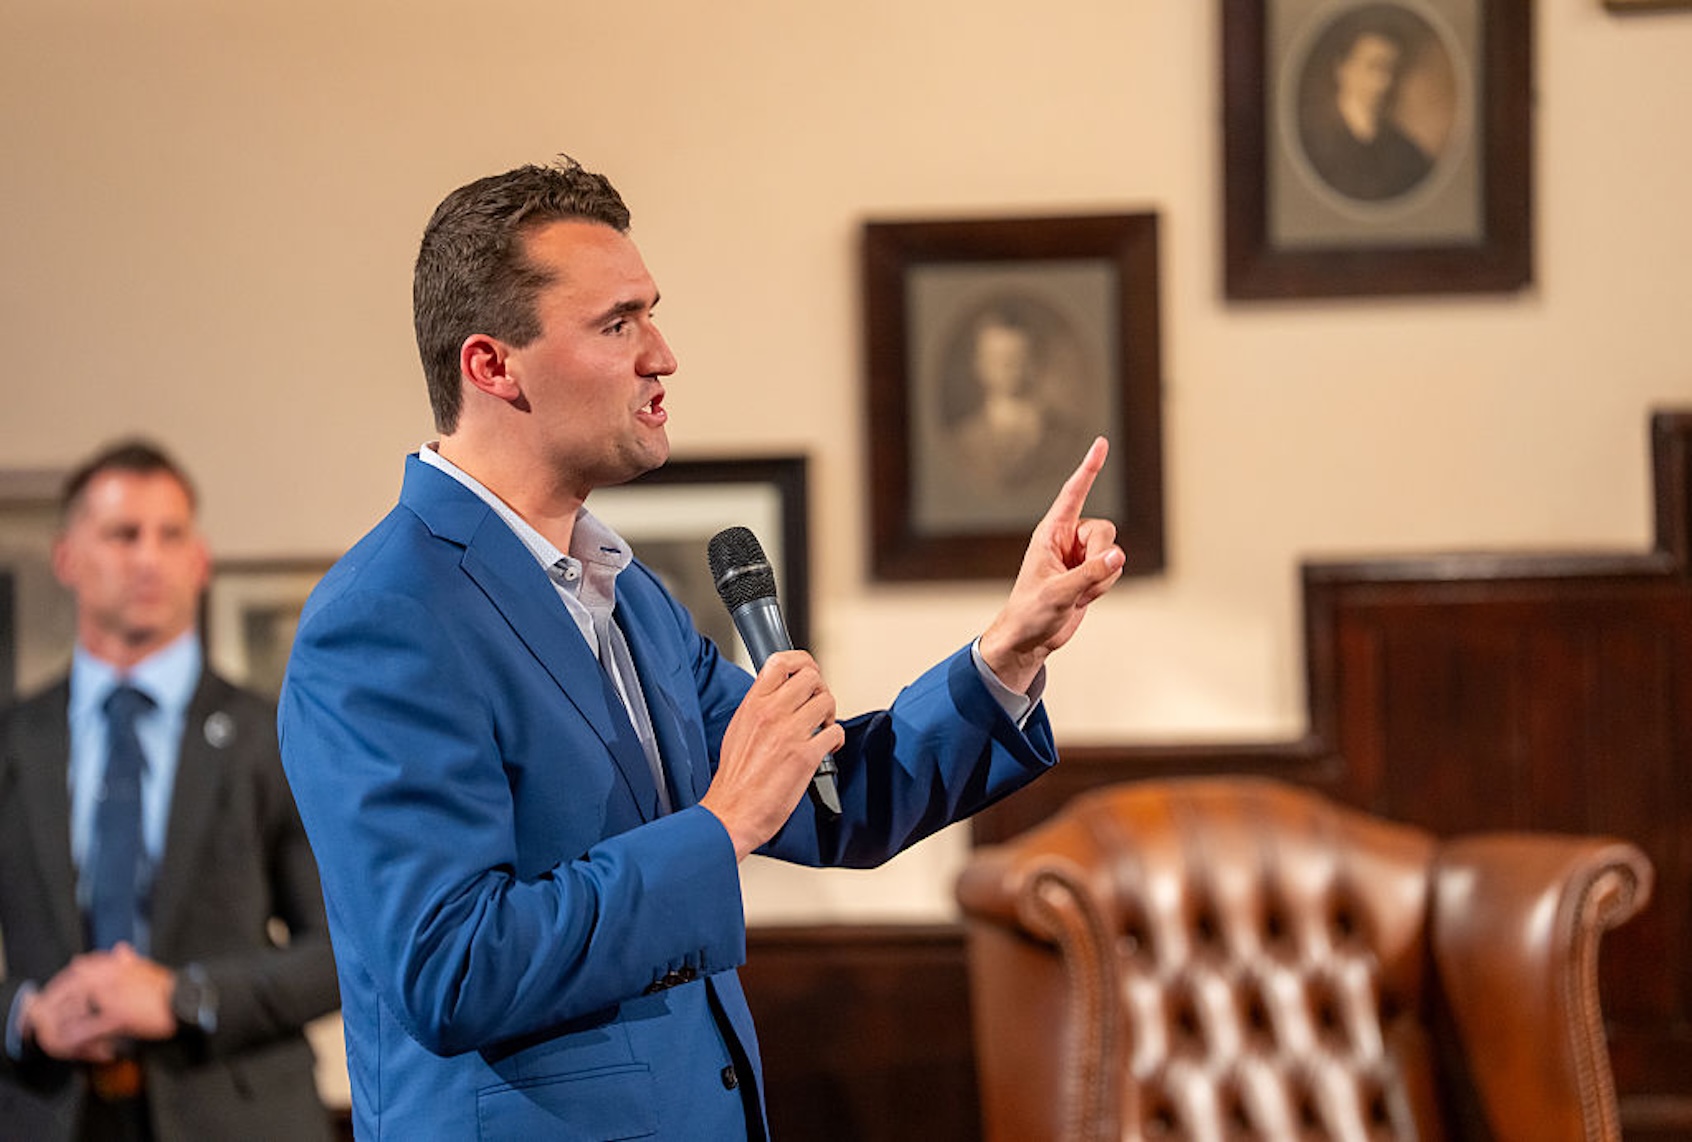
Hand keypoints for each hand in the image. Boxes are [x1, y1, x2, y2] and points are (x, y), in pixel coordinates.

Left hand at [23, 944, 176, 1060]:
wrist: (184, 1001)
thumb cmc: (166, 987)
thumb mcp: (145, 966)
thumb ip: (127, 960)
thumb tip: (119, 949)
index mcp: (112, 964)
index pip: (72, 973)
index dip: (57, 988)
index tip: (48, 1000)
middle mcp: (107, 976)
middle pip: (66, 994)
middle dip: (51, 1011)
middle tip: (44, 1024)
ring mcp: (110, 997)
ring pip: (73, 1014)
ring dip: (61, 1028)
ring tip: (55, 1039)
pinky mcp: (116, 1017)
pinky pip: (87, 1031)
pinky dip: (77, 1041)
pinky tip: (72, 1046)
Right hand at [700, 649, 845, 860]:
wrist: (731, 813)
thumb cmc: (734, 779)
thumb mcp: (738, 730)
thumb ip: (759, 708)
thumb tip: (779, 697)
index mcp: (752, 705)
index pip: (780, 662)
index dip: (802, 661)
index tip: (808, 670)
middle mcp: (771, 714)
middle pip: (811, 677)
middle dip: (820, 690)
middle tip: (817, 706)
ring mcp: (790, 733)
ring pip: (827, 701)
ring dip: (830, 715)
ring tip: (822, 728)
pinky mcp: (806, 756)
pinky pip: (835, 733)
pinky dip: (836, 740)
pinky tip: (826, 748)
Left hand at [979, 437, 1124, 692]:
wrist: (1030, 639)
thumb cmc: (1030, 612)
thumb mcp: (1058, 593)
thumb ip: (1089, 574)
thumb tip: (1117, 556)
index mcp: (1049, 533)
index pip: (1073, 493)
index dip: (1088, 468)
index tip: (1101, 443)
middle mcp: (1066, 539)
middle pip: (1105, 529)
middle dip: (1100, 556)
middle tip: (1081, 580)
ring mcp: (1080, 556)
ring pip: (1113, 552)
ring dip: (1101, 577)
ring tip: (1076, 594)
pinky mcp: (1090, 572)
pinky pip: (1113, 570)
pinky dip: (1103, 587)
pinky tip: (1083, 599)